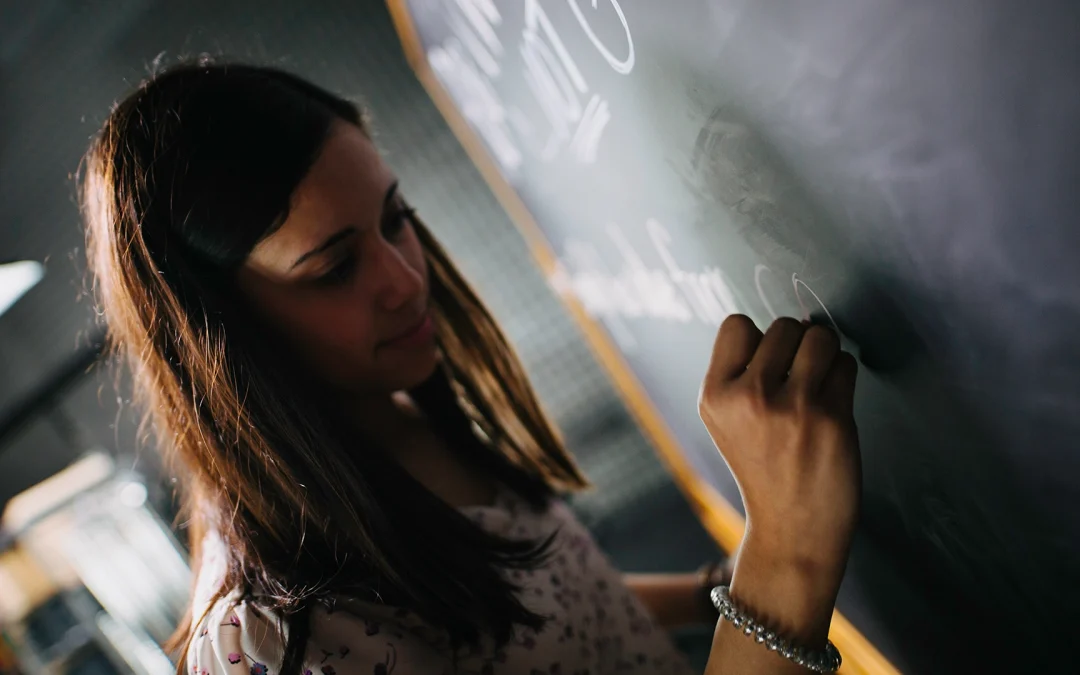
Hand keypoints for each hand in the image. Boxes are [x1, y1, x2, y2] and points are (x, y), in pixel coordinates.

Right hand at [697, 316, 861, 578]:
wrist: (792, 530)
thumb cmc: (765, 469)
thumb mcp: (728, 421)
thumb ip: (746, 374)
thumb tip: (800, 325)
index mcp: (714, 395)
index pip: (736, 324)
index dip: (758, 339)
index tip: (767, 367)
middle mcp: (747, 396)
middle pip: (783, 326)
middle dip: (796, 345)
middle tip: (798, 381)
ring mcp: (791, 405)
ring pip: (819, 336)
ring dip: (825, 353)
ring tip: (818, 386)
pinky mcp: (830, 416)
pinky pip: (845, 363)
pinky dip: (844, 376)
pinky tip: (833, 404)